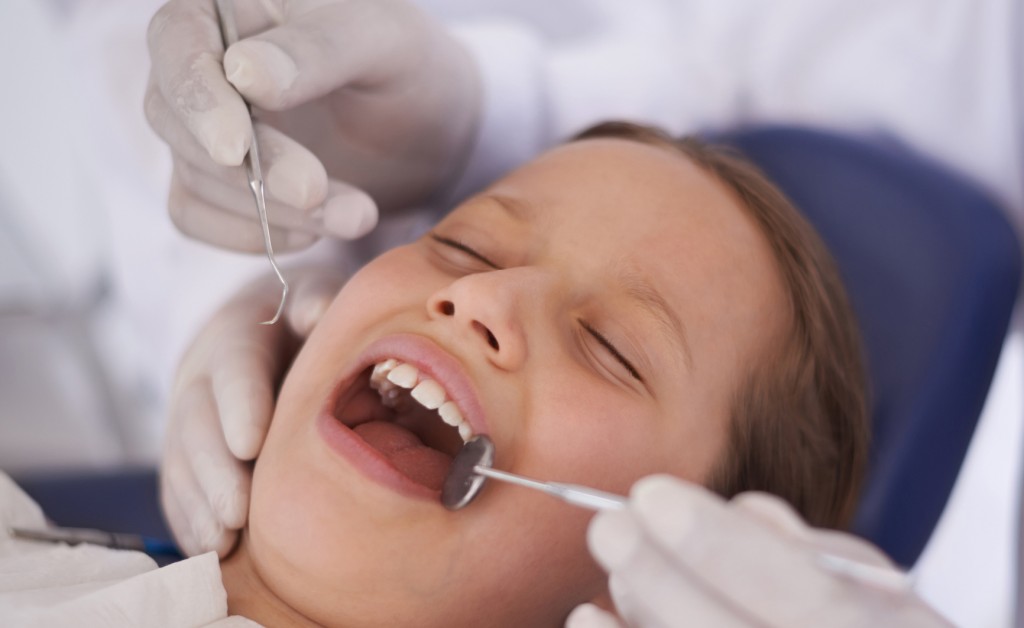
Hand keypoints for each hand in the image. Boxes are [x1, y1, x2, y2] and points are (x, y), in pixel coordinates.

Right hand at [145, 0, 479, 251]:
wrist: (431, 133)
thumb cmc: (409, 67)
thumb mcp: (384, 42)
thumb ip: (319, 49)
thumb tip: (242, 74)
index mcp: (231, 7)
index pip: (177, 38)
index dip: (197, 96)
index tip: (235, 146)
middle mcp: (205, 64)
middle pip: (175, 118)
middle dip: (248, 169)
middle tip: (317, 191)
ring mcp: (204, 128)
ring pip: (193, 176)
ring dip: (269, 210)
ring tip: (357, 214)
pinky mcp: (216, 184)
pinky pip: (199, 218)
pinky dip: (255, 235)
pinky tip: (318, 230)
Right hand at [161, 266, 346, 556]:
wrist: (261, 325)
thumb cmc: (302, 315)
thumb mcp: (314, 292)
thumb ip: (317, 300)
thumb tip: (316, 313)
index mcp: (235, 334)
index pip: (234, 367)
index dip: (239, 405)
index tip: (251, 444)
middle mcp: (198, 376)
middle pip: (197, 425)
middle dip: (215, 472)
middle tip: (237, 513)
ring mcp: (184, 417)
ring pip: (180, 462)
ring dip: (198, 506)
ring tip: (222, 544)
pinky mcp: (183, 453)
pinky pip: (176, 488)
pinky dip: (189, 521)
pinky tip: (208, 552)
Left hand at [567, 476, 951, 627]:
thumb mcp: (876, 590)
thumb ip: (818, 553)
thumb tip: (746, 512)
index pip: (810, 595)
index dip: (726, 547)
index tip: (652, 495)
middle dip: (661, 582)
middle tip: (608, 525)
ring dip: (642, 621)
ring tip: (603, 572)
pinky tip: (588, 620)